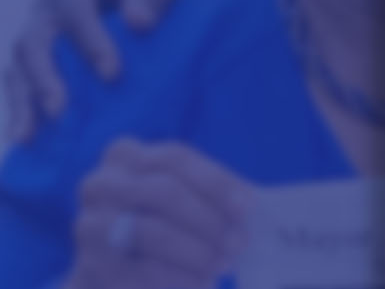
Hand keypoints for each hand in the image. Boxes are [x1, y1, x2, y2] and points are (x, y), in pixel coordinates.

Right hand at [6, 0, 229, 141]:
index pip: (72, 9)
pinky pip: (30, 82)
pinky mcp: (52, 56)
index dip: (88, 41)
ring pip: (21, 67)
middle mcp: (49, 2)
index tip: (112, 74)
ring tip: (27, 138)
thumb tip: (137, 23)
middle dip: (42, 77)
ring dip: (24, 101)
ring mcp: (46, 31)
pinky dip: (30, 108)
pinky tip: (33, 140)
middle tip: (58, 110)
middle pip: (33, 41)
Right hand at [63, 139, 252, 288]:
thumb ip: (214, 197)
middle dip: (208, 220)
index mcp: (125, 155)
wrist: (123, 270)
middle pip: (163, 192)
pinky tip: (200, 283)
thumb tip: (249, 204)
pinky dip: (178, 278)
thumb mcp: (189, 201)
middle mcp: (100, 184)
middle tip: (238, 244)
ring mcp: (89, 224)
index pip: (176, 159)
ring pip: (151, 232)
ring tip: (221, 264)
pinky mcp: (90, 265)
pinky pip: (141, 270)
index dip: (215, 183)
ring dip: (196, 251)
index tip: (248, 208)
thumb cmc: (167, 225)